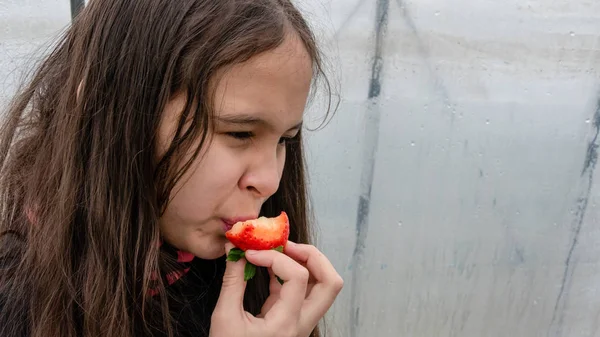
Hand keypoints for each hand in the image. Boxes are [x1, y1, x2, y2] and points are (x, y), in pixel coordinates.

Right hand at [210, 241, 342, 336]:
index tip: (251, 254)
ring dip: (307, 263)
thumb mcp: (224, 318)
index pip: (298, 277)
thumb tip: (234, 248)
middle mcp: (302, 324)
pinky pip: (304, 291)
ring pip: (323, 287)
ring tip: (280, 252)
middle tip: (286, 246)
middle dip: (312, 256)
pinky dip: (292, 272)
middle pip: (331, 283)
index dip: (275, 258)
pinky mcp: (293, 320)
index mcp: (287, 324)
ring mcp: (301, 323)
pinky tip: (271, 266)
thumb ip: (232, 281)